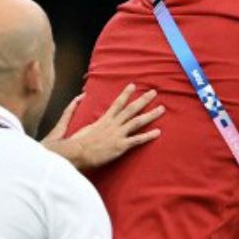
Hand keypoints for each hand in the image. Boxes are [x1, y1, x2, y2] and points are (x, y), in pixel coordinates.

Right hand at [43, 85, 163, 169]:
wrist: (77, 152)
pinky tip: (158, 132)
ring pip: (137, 121)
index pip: (117, 103)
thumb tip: (83, 99)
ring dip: (151, 114)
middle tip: (154, 92)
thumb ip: (88, 116)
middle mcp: (113, 124)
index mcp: (104, 119)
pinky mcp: (121, 145)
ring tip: (162, 109)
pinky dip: (148, 135)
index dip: (126, 94)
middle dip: (143, 100)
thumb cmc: (78, 141)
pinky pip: (137, 139)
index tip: (133, 85)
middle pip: (131, 109)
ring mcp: (118, 134)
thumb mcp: (83, 125)